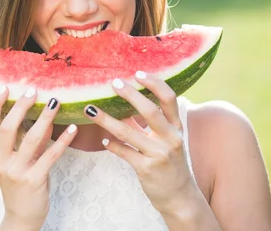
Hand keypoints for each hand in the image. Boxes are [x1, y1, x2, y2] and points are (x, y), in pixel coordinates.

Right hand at [0, 86, 77, 228]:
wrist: (21, 218)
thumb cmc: (22, 184)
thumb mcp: (19, 160)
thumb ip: (27, 140)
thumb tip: (42, 114)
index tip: (4, 87)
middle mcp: (3, 161)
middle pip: (7, 128)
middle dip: (20, 107)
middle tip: (33, 91)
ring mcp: (17, 171)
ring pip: (30, 139)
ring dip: (45, 118)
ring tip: (55, 102)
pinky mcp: (34, 180)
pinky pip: (50, 156)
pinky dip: (62, 141)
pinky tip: (73, 130)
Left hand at [83, 71, 197, 216]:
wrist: (179, 196)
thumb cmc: (170, 163)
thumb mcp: (166, 140)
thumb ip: (149, 123)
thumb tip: (125, 102)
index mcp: (176, 127)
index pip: (169, 98)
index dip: (154, 83)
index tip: (137, 73)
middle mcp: (170, 138)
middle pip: (149, 111)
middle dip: (130, 95)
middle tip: (113, 83)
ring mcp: (159, 154)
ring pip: (128, 132)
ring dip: (106, 119)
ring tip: (90, 110)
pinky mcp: (146, 169)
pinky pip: (124, 152)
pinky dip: (112, 145)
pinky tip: (104, 140)